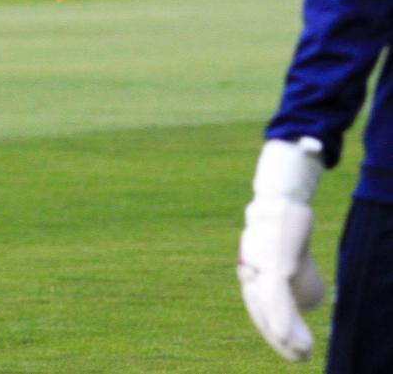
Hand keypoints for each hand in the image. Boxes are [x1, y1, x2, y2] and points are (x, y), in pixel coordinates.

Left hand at [237, 138, 324, 361]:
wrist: (281, 197)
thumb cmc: (283, 230)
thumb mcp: (289, 260)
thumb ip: (293, 282)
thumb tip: (304, 303)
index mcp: (253, 276)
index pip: (260, 311)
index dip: (274, 333)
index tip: (292, 352)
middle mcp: (250, 272)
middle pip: (260, 312)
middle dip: (280, 339)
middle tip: (300, 358)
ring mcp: (259, 266)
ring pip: (267, 306)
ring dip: (283, 334)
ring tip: (300, 352)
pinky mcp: (273, 260)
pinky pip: (275, 293)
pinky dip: (280, 316)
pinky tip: (286, 335)